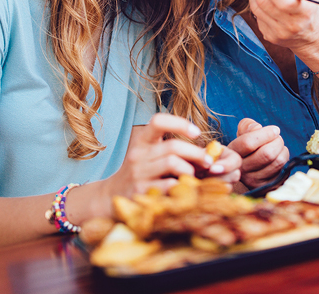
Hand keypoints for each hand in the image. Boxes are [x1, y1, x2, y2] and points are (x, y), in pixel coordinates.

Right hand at [108, 114, 233, 197]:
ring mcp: (138, 173)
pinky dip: (182, 187)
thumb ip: (170, 150)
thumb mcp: (148, 155)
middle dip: (196, 153)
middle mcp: (138, 154)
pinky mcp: (141, 192)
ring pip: (172, 163)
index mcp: (142, 141)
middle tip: (208, 161)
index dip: (180, 123)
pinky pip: (169, 185)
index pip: (158, 121)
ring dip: (190, 169)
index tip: (196, 133)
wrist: (111, 197)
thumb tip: (204, 150)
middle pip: (173, 146)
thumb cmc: (139, 173)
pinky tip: (184, 190)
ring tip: (194, 177)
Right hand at [228, 118, 288, 189]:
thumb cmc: (246, 147)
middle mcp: (241, 170)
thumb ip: (247, 125)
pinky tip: (279, 158)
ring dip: (283, 150)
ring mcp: (254, 181)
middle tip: (278, 137)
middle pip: (267, 153)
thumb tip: (257, 127)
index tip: (274, 129)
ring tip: (278, 146)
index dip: (266, 133)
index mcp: (233, 153)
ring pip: (278, 162)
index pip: (248, 143)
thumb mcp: (242, 133)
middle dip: (278, 141)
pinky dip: (285, 161)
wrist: (245, 170)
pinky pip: (283, 171)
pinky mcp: (266, 187)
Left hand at [250, 0, 318, 52]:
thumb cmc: (308, 8)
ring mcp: (278, 33)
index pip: (281, 0)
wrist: (309, 34)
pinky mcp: (269, 36)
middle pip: (263, 3)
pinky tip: (267, 6)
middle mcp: (291, 25)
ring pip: (256, 9)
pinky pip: (257, 17)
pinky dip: (259, 8)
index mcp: (304, 12)